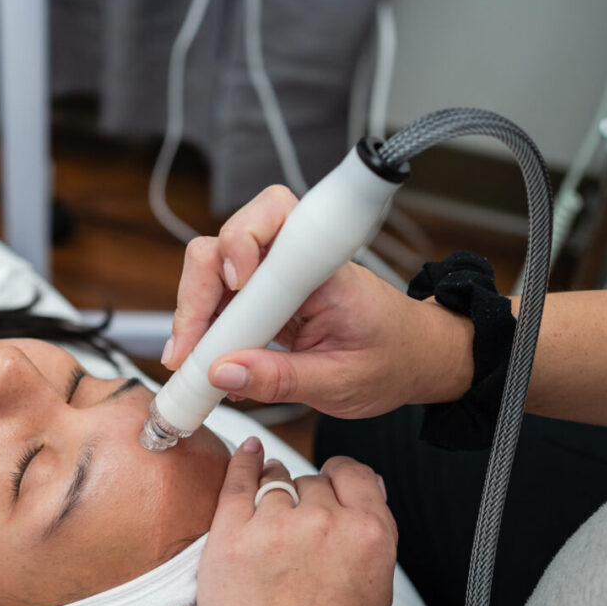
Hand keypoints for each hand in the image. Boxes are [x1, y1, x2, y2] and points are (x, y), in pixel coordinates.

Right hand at [167, 185, 473, 415]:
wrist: (416, 359)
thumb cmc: (393, 360)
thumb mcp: (341, 383)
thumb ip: (281, 381)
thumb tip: (222, 374)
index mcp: (325, 268)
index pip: (271, 221)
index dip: (240, 248)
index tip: (234, 288)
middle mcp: (295, 261)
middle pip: (225, 243)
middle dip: (199, 291)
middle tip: (190, 347)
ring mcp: (276, 276)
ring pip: (214, 269)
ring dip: (196, 312)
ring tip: (194, 362)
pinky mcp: (266, 295)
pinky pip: (222, 297)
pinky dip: (206, 326)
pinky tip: (209, 361)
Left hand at [197, 439, 396, 605]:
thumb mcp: (377, 589)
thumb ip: (371, 535)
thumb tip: (364, 488)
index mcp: (370, 534)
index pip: (356, 474)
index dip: (341, 478)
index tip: (330, 483)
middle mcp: (325, 523)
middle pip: (312, 482)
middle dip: (305, 499)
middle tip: (294, 535)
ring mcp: (276, 527)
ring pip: (276, 481)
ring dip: (273, 490)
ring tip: (268, 512)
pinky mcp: (232, 537)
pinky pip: (238, 481)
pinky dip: (244, 462)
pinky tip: (247, 452)